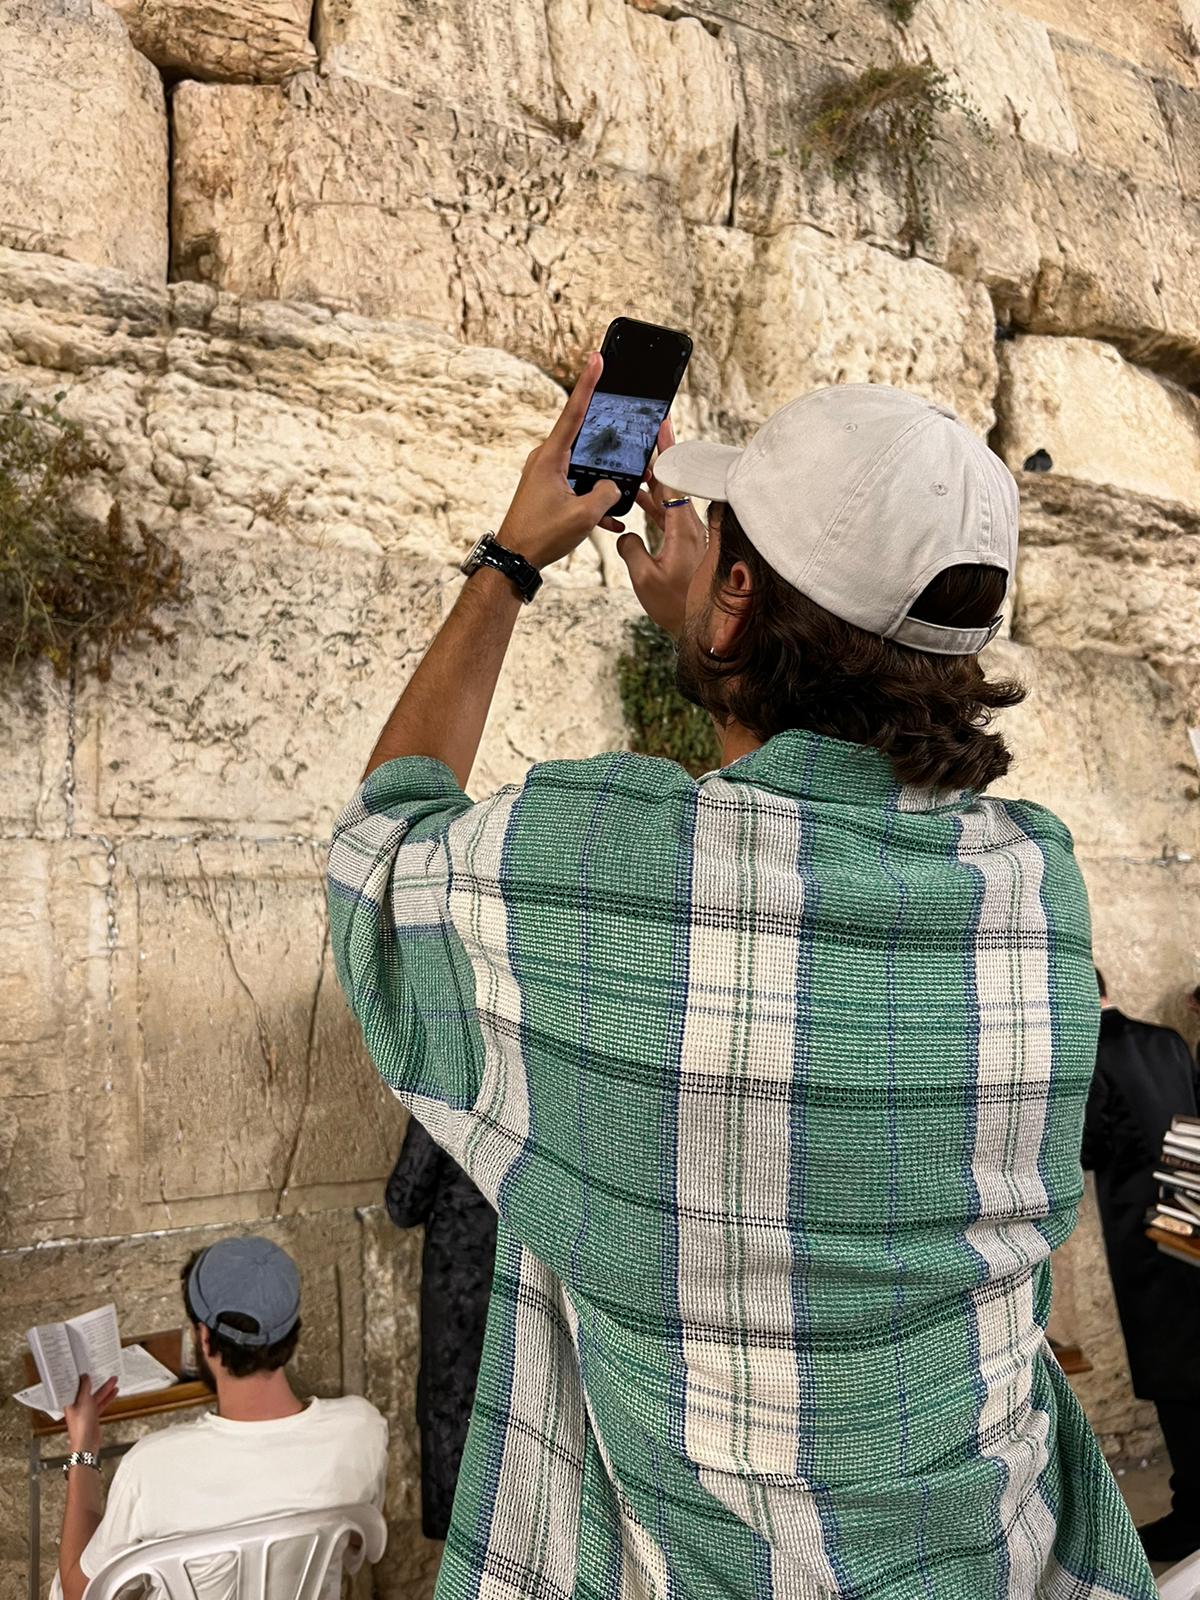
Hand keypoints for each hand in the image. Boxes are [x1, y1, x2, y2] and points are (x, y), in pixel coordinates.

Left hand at [64, 1373, 118, 1454]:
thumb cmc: (81, 1425)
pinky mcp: (93, 1416)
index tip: (86, 1369)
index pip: (75, 1386)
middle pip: (87, 1390)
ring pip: (96, 1396)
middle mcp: (77, 1405)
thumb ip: (85, 1388)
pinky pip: (101, 1403)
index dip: (81, 1377)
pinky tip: (114, 1393)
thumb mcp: (83, 1401)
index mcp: (70, 1402)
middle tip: (104, 1372)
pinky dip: (107, 1398)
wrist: (87, 1443)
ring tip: (114, 1380)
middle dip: (96, 1381)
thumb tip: (85, 1377)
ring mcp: (85, 1411)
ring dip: (105, 1389)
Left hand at [497, 353, 623, 569]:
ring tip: (625, 486)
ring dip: (603, 478)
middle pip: (582, 436)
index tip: (596, 358)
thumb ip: (607, 494)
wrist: (515, 559)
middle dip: (606, 436)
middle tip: (624, 419)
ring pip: (583, 466)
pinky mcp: (548, 492)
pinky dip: (593, 499)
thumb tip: (614, 486)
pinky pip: (577, 487)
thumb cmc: (542, 536)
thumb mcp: (583, 515)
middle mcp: (546, 460)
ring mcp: (545, 475)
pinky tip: (612, 519)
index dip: (588, 383)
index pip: (574, 411)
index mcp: (551, 457)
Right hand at [617, 416, 708, 637]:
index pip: (673, 480)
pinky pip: (670, 516)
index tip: (662, 427)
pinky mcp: (687, 546)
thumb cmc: (677, 606)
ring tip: (634, 465)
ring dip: (652, 482)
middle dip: (658, 458)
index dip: (667, 452)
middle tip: (645, 435)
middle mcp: (691, 527)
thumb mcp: (644, 578)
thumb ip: (630, 549)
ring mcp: (691, 536)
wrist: (702, 629)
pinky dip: (654, 504)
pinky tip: (639, 499)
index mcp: (683, 528)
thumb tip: (625, 535)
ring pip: (670, 499)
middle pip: (673, 483)